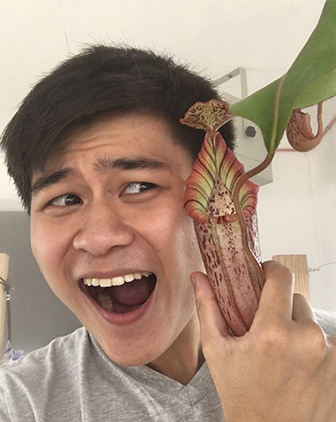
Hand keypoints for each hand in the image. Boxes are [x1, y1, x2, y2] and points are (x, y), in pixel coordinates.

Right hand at [191, 260, 335, 421]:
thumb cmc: (241, 395)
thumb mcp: (217, 351)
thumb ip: (208, 307)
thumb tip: (198, 276)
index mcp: (274, 331)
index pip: (282, 276)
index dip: (270, 269)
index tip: (263, 273)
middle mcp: (307, 339)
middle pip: (296, 298)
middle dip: (280, 305)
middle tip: (264, 325)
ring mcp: (329, 354)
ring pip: (310, 319)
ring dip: (296, 326)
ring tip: (280, 350)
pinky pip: (324, 339)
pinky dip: (310, 344)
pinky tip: (295, 363)